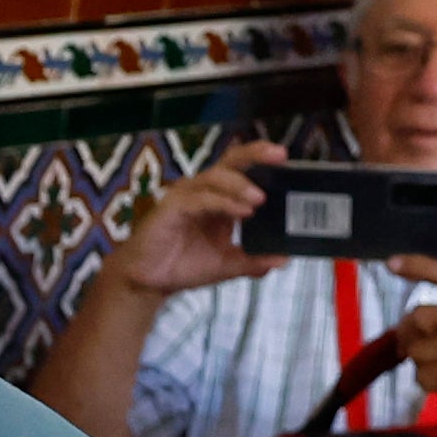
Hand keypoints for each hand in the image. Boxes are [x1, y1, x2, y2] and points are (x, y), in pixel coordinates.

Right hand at [97, 146, 288, 298]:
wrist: (149, 282)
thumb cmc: (184, 266)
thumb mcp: (227, 264)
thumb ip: (254, 260)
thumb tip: (285, 259)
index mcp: (220, 198)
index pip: (243, 170)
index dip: (264, 162)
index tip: (287, 160)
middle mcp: (204, 191)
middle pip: (231, 160)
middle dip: (255, 154)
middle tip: (280, 155)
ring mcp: (187, 196)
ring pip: (216, 177)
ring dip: (240, 185)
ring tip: (260, 199)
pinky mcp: (172, 207)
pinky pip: (201, 199)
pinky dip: (222, 203)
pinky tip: (241, 212)